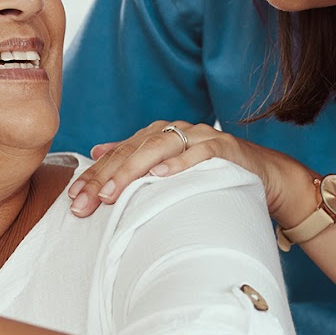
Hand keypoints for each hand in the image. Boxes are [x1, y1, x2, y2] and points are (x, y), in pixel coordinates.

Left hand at [66, 120, 318, 224]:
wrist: (262, 174)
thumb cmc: (210, 175)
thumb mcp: (169, 168)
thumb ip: (135, 158)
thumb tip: (96, 151)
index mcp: (155, 136)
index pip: (117, 155)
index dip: (94, 176)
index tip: (73, 200)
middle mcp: (173, 132)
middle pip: (132, 151)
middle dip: (105, 178)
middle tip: (85, 202)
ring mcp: (197, 136)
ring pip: (158, 148)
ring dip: (133, 170)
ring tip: (112, 192)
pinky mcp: (222, 146)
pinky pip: (198, 152)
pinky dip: (179, 163)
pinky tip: (160, 176)